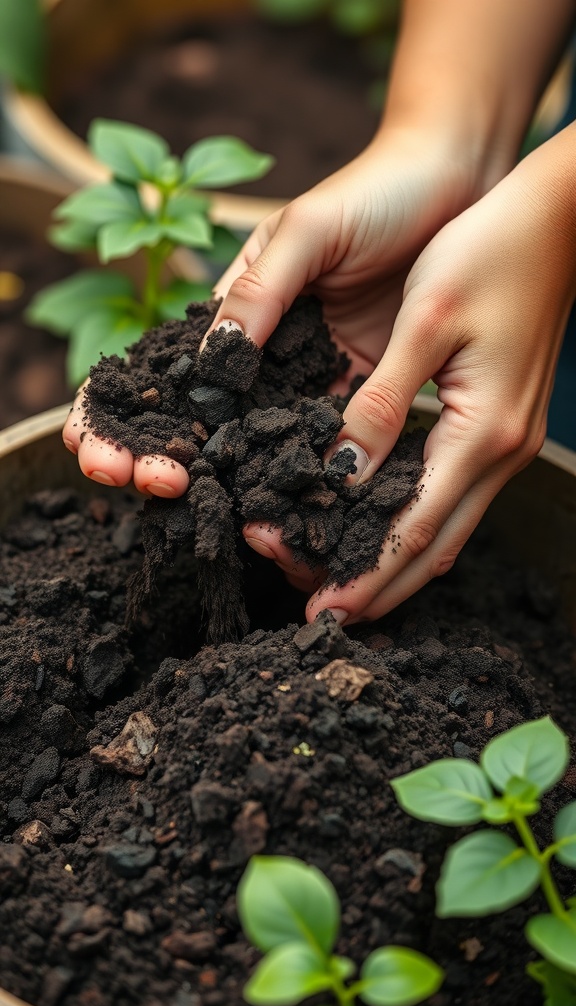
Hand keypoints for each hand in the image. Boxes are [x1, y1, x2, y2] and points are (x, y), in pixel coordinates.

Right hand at [62, 130, 476, 496]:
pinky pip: (328, 447)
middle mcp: (259, 359)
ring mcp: (306, 384)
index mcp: (228, 315)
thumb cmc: (370, 196)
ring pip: (255, 448)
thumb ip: (259, 293)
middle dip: (157, 462)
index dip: (112, 418)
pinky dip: (308, 479)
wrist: (452, 193)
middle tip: (156, 486)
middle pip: (193, 425)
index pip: (155, 376)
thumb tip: (214, 362)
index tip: (100, 454)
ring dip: (227, 484)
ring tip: (205, 507)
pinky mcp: (357, 398)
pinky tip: (292, 507)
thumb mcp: (304, 233)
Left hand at [282, 134, 575, 624]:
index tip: (321, 614)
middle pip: (432, 548)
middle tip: (320, 617)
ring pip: (444, 530)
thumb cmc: (488, 252)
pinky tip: (376, 529)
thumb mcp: (426, 322)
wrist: (556, 218)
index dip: (365, 576)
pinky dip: (411, 526)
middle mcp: (500, 451)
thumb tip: (338, 472)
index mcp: (481, 432)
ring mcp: (506, 443)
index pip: (414, 531)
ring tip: (338, 586)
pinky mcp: (498, 427)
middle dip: (375, 588)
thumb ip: (380, 403)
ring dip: (392, 564)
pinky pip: (451, 498)